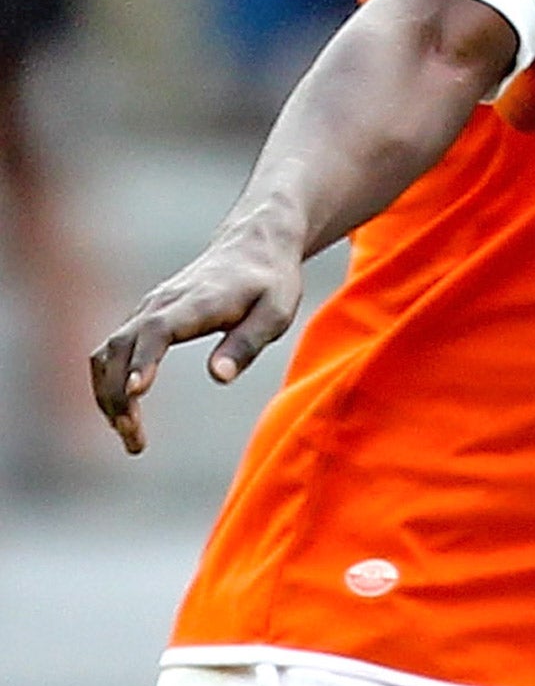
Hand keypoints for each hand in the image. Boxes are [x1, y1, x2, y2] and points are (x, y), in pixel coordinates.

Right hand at [88, 225, 303, 454]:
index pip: (159, 329)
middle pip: (122, 347)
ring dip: (107, 395)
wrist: (253, 245)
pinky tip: (124, 414)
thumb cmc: (269, 283)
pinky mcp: (143, 317)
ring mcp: (148, 309)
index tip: (136, 393)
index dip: (144, 360)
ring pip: (108, 352)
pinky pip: (111, 351)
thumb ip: (247, 343)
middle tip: (135, 441)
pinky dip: (108, 383)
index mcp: (197, 302)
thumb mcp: (276, 312)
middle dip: (118, 396)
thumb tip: (219, 376)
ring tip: (130, 436)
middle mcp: (162, 303)